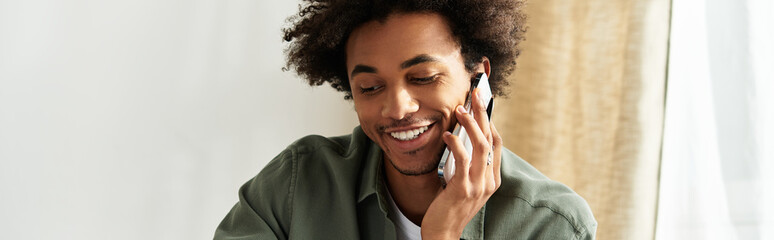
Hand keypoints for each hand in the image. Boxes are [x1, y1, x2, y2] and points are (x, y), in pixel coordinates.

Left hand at [421, 88, 502, 239]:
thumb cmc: (450, 207)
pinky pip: (462, 160)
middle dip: (484, 114)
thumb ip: (468, 165)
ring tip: (460, 108)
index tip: (481, 102)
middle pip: (491, 139)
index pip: (497, 143)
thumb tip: (461, 138)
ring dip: (471, 124)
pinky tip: (448, 135)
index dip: (490, 121)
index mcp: (492, 178)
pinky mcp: (463, 189)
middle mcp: (489, 180)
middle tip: (476, 93)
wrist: (443, 233)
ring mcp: (478, 185)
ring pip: (481, 146)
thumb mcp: (464, 184)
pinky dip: (456, 144)